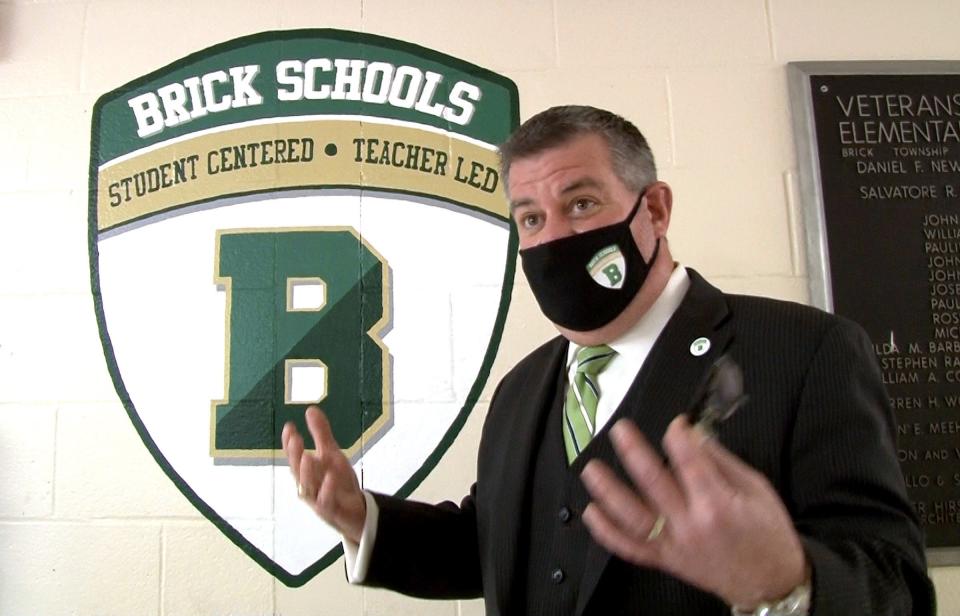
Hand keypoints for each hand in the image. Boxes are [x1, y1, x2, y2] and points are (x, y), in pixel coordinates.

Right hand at [281, 405, 366, 543]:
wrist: (356, 511)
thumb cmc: (338, 482)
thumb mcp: (332, 454)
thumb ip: (321, 433)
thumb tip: (310, 409)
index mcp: (307, 471)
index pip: (295, 456)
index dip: (290, 443)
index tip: (289, 427)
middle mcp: (308, 485)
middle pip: (297, 471)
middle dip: (295, 455)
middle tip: (295, 438)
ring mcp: (317, 499)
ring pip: (307, 488)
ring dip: (306, 473)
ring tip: (308, 456)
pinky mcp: (330, 511)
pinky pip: (326, 502)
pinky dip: (327, 490)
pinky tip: (330, 477)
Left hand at [581, 416, 807, 608]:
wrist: (771, 583)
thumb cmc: (767, 534)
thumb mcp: (756, 489)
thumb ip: (722, 461)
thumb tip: (694, 435)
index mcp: (718, 504)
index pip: (689, 460)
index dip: (678, 435)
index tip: (675, 423)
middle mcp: (690, 525)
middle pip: (653, 482)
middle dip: (633, 451)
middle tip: (620, 430)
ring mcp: (674, 545)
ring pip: (632, 516)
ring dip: (608, 491)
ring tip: (592, 469)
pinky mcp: (664, 561)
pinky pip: (629, 547)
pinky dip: (607, 531)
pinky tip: (591, 512)